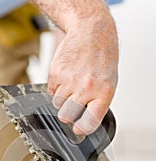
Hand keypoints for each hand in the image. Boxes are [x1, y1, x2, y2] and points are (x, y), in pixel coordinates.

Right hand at [48, 10, 118, 134]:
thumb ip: (97, 103)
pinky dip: (56, 87)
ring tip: (71, 85)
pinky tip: (66, 77)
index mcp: (103, 93)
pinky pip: (50, 91)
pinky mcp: (56, 73)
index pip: (89, 122)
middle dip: (67, 115)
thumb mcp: (109, 82)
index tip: (78, 129)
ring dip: (61, 99)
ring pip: (56, 104)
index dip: (81, 129)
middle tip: (72, 105)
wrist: (91, 31)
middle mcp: (86, 88)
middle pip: (66, 116)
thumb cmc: (102, 58)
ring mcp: (69, 80)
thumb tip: (83, 122)